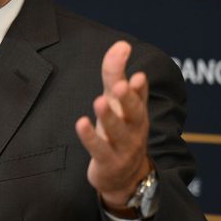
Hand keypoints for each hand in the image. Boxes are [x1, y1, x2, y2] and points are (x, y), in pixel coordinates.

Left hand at [75, 41, 151, 213]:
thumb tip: (121, 44)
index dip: (139, 87)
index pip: (140, 96)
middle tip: (121, 85)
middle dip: (128, 98)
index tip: (137, 74)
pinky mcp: (108, 161)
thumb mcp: (116, 102)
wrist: (123, 177)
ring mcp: (123, 147)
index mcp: (136, 112)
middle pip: (134, 113)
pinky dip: (90, 137)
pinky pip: (99, 149)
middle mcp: (134, 128)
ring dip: (109, 117)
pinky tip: (81, 123)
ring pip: (118, 131)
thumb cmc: (119, 130)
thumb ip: (115, 73)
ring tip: (99, 101)